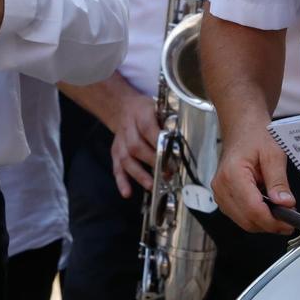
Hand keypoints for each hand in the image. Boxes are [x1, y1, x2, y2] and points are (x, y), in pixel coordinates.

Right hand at [103, 80, 162, 199]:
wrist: (122, 106)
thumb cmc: (145, 109)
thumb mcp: (158, 106)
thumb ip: (168, 120)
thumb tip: (183, 137)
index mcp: (141, 114)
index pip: (149, 129)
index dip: (159, 142)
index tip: (172, 153)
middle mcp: (128, 129)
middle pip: (137, 147)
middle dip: (152, 161)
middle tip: (167, 172)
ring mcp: (120, 142)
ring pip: (126, 160)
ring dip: (139, 174)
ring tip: (151, 185)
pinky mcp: (115, 152)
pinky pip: (117, 168)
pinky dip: (121, 181)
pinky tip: (127, 193)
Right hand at [212, 126, 295, 234]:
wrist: (242, 128)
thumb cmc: (255, 135)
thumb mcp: (274, 153)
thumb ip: (279, 180)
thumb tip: (286, 203)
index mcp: (232, 175)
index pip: (253, 209)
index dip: (273, 220)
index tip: (290, 222)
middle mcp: (221, 187)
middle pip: (247, 220)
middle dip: (271, 224)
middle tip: (291, 220)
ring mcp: (220, 193)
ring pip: (243, 222)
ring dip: (263, 223)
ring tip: (282, 213)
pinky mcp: (223, 197)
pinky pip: (240, 216)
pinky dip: (256, 216)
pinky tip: (268, 208)